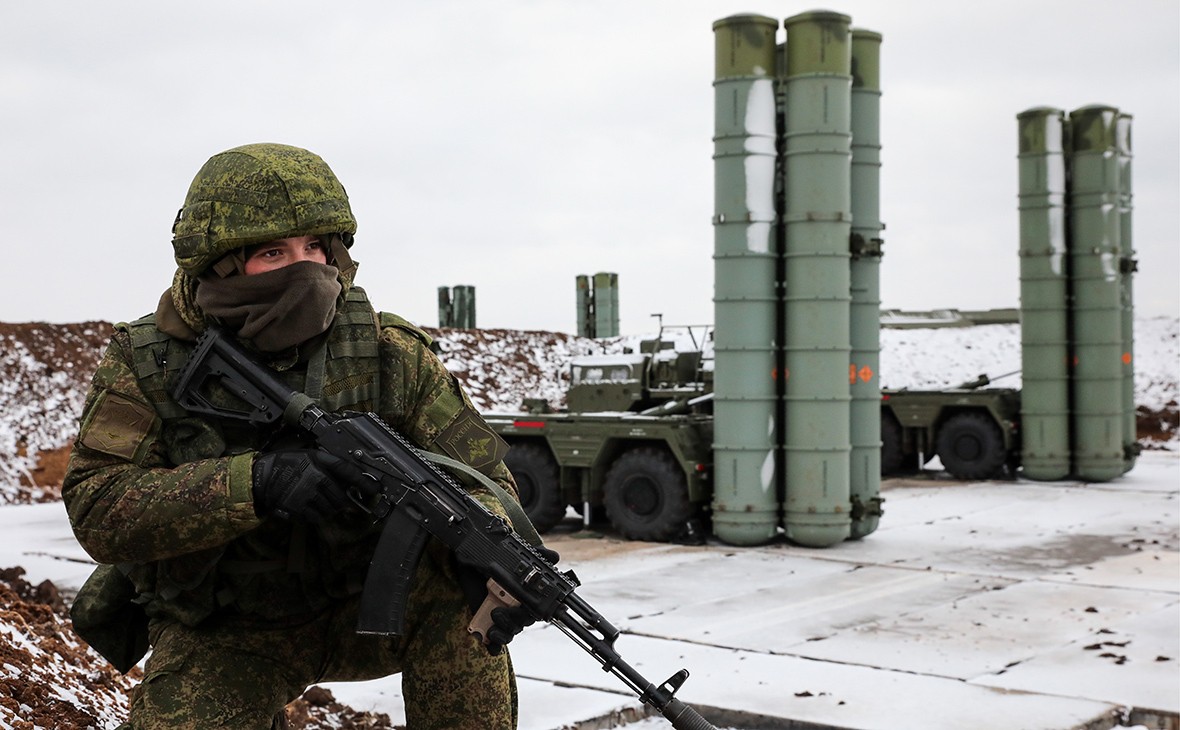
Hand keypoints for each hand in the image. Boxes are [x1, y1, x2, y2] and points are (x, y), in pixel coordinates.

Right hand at [251, 449, 369, 521]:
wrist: (261, 476)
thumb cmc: (287, 463)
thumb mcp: (309, 455)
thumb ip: (330, 464)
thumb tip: (352, 479)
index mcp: (320, 461)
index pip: (348, 471)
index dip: (365, 482)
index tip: (376, 489)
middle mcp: (316, 478)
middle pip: (342, 497)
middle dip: (345, 501)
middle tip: (342, 499)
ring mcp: (308, 494)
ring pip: (332, 509)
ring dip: (332, 508)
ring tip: (321, 500)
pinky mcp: (300, 508)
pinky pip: (318, 517)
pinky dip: (319, 515)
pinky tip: (311, 506)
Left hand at [456, 545, 559, 654]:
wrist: (469, 563)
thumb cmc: (493, 561)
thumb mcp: (514, 556)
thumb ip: (536, 555)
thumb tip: (555, 557)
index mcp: (525, 596)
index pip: (536, 611)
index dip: (535, 614)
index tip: (529, 612)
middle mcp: (515, 609)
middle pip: (521, 624)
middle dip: (512, 622)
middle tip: (498, 612)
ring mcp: (501, 618)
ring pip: (509, 634)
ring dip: (502, 635)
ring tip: (491, 628)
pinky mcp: (486, 624)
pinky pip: (494, 643)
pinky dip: (493, 647)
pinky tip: (490, 645)